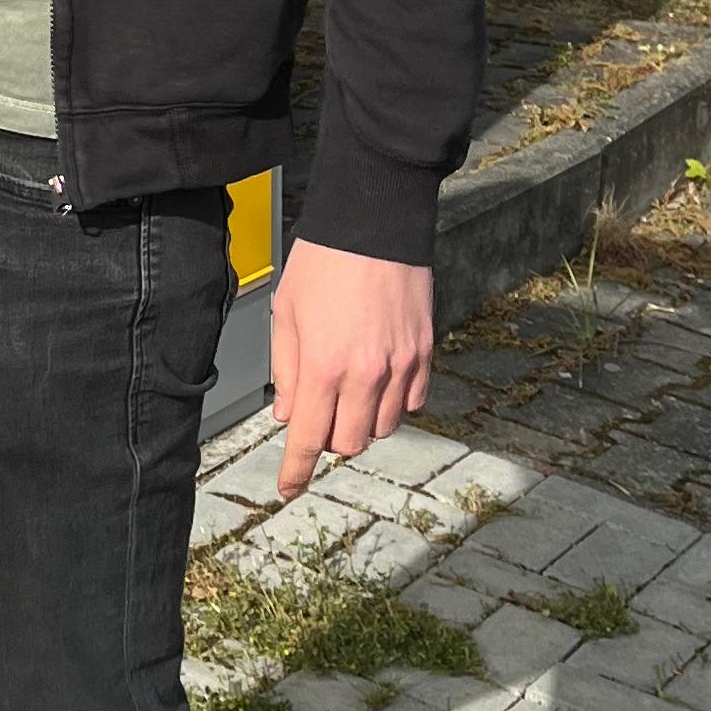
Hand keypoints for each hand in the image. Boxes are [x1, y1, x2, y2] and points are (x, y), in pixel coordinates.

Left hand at [269, 237, 432, 498]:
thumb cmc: (323, 262)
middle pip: (349, 442)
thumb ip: (286, 370)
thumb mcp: (286, 312)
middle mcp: (365, 374)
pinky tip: (377, 380)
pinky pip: (410, 403)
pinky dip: (391, 404)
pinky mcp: (424, 354)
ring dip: (361, 423)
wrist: (374, 223)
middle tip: (318, 415)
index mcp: (323, 365)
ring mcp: (400, 366)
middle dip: (329, 439)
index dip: (297, 470)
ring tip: (347, 393)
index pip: (309, 438)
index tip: (289, 488)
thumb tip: (290, 415)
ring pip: (382, 428)